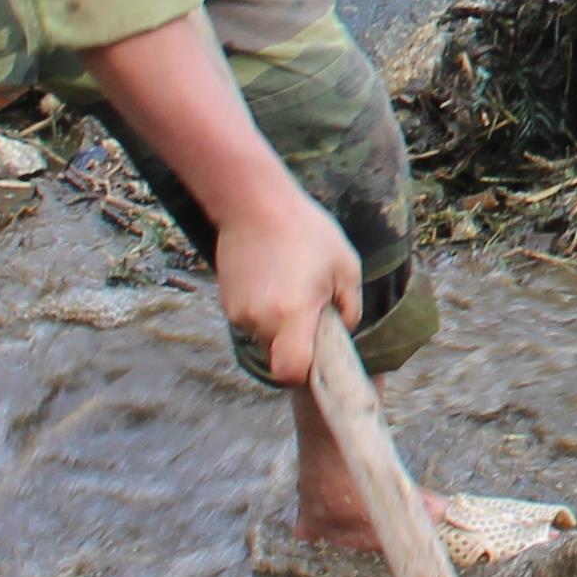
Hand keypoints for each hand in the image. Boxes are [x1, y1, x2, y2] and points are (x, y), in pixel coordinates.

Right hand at [212, 191, 364, 388]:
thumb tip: (343, 331)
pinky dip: (266, 311)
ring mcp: (238, 313)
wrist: (253, 202)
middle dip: (298, 343)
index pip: (291, 373)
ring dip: (281, 324)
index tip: (319, 355)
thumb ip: (350, 308)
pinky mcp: (226, 302)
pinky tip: (276, 278)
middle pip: (279, 356)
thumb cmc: (306, 231)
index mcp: (291, 315)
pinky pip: (252, 320)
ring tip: (294, 284)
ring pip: (265, 338)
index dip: (305, 374)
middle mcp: (259, 320)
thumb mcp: (346, 266)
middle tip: (314, 308)